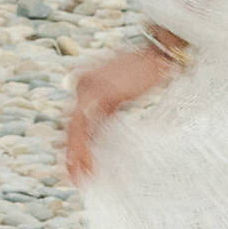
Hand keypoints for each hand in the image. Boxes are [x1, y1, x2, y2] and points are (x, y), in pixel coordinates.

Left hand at [64, 44, 177, 184]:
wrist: (158, 51)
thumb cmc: (146, 69)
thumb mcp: (124, 89)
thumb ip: (109, 104)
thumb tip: (104, 124)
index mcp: (88, 85)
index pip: (75, 119)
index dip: (73, 143)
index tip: (75, 163)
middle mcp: (83, 86)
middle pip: (71, 126)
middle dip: (69, 154)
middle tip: (71, 177)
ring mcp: (89, 89)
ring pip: (74, 129)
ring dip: (75, 156)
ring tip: (78, 178)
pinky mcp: (100, 94)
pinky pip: (85, 127)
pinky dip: (84, 148)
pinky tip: (89, 165)